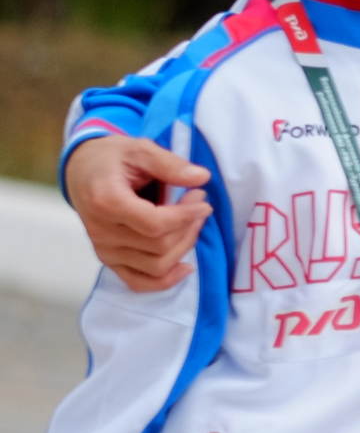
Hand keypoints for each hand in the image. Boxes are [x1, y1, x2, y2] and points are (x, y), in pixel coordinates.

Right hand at [66, 135, 211, 292]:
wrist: (83, 171)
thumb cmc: (113, 158)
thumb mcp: (140, 149)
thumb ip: (170, 164)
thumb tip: (201, 178)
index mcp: (105, 202)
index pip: (155, 225)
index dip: (186, 217)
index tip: (202, 200)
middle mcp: (101, 231)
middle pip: (159, 246)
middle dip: (189, 226)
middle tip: (199, 202)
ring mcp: (104, 249)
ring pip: (156, 265)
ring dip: (184, 246)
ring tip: (192, 221)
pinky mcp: (109, 259)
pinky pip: (138, 282)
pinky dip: (164, 281)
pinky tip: (185, 267)